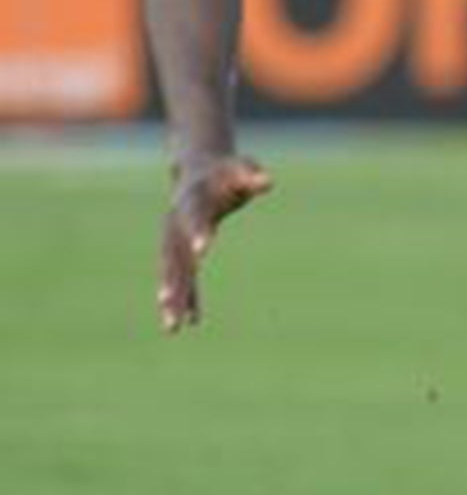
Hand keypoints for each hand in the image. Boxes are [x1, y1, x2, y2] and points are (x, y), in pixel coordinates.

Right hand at [158, 152, 273, 333]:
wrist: (200, 170)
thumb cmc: (226, 170)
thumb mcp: (241, 167)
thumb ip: (252, 175)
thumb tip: (268, 182)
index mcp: (191, 199)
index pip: (194, 216)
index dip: (199, 232)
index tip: (203, 252)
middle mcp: (175, 222)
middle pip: (173, 253)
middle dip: (172, 278)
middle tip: (169, 301)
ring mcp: (174, 239)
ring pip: (171, 272)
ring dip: (172, 298)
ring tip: (172, 327)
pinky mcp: (181, 250)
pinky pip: (183, 277)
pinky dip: (187, 297)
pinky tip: (190, 321)